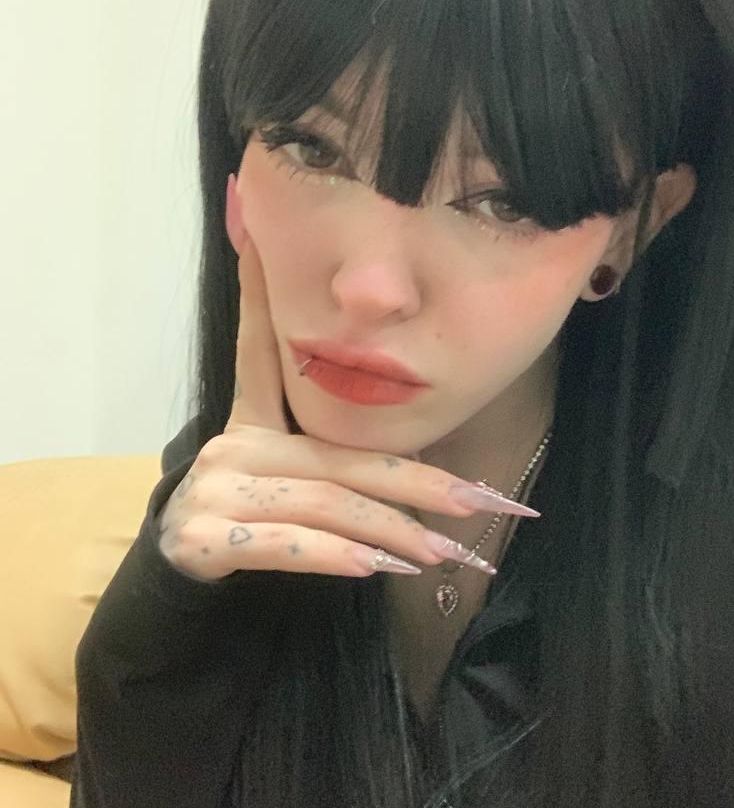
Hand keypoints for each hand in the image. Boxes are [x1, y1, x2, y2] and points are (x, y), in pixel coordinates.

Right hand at [158, 234, 514, 582]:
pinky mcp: (204, 539)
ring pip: (323, 504)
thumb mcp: (274, 457)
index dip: (260, 294)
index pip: (259, 350)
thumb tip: (372, 373)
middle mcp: (229, 447)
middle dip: (417, 481)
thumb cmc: (247, 507)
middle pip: (339, 457)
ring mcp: (214, 492)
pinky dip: (333, 555)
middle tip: (479, 502)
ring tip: (446, 550)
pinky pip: (285, 546)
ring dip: (391, 529)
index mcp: (248, 420)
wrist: (179, 569)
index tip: (264, 238)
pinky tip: (374, 566)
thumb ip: (313, 416)